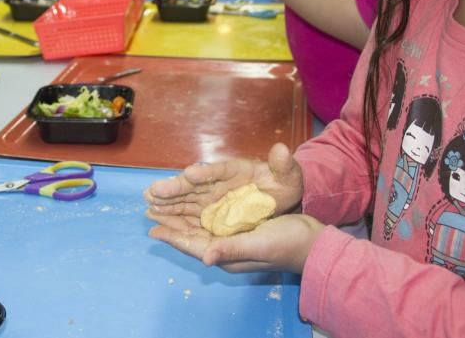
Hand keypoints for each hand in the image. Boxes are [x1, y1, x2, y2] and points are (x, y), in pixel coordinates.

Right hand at [145, 143, 303, 221]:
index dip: (205, 173)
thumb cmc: (283, 185)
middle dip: (174, 188)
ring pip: (186, 198)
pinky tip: (155, 215)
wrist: (279, 200)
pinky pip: (187, 212)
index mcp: (237, 170)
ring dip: (167, 200)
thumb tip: (281, 149)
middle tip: (153, 190)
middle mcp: (219, 182)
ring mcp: (211, 196)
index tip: (191, 174)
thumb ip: (284, 166)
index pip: (219, 171)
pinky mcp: (208, 211)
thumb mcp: (289, 176)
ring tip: (148, 201)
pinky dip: (172, 213)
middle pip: (194, 185)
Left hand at [147, 212, 325, 273]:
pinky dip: (199, 213)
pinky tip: (192, 206)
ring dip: (182, 218)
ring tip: (164, 208)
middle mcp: (227, 248)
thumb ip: (232, 249)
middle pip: (193, 235)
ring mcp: (234, 239)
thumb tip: (205, 258)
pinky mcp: (242, 228)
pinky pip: (214, 221)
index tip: (152, 229)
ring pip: (201, 228)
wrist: (313, 243)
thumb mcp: (258, 244)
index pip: (193, 245)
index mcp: (228, 254)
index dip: (173, 236)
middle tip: (151, 210)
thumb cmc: (287, 244)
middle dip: (172, 224)